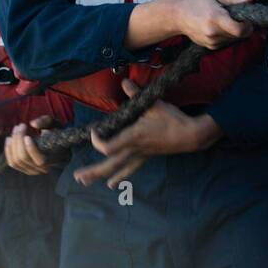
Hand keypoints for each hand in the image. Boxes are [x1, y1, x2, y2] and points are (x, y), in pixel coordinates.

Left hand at [6, 115, 58, 175]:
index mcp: (53, 160)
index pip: (40, 161)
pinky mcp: (24, 169)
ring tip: (15, 129)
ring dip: (12, 144)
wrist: (56, 143)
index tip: (27, 136)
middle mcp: (42, 169)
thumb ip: (46, 121)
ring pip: (16, 161)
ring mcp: (32, 171)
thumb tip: (33, 124)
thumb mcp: (54, 124)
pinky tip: (9, 138)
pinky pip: (12, 163)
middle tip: (20, 125)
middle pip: (24, 158)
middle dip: (19, 140)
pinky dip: (8, 151)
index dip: (31, 150)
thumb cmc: (55, 132)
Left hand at [73, 79, 219, 187]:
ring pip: (117, 170)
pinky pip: (128, 170)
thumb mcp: (153, 104)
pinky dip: (118, 176)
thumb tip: (124, 82)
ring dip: (100, 175)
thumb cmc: (172, 119)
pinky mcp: (144, 158)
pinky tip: (110, 184)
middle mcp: (134, 150)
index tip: (94, 132)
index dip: (98, 142)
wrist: (190, 135)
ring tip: (84, 182)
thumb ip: (136, 94)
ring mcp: (139, 156)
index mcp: (134, 137)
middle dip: (93, 171)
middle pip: (109, 165)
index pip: (109, 147)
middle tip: (77, 176)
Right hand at [169, 0, 254, 49]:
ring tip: (224, 19)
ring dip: (234, 31)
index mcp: (215, 18)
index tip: (246, 18)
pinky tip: (218, 26)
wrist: (177, 15)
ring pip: (234, 39)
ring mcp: (211, 42)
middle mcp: (213, 33)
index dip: (248, 25)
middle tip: (235, 16)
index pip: (240, 30)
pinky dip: (227, 35)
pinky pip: (226, 42)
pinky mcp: (210, 46)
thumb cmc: (195, 1)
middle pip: (239, 36)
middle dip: (242, 27)